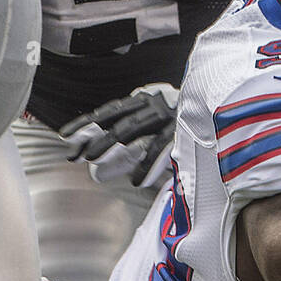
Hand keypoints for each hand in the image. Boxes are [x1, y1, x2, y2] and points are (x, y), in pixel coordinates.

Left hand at [60, 82, 177, 190]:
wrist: (215, 102)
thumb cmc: (180, 116)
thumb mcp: (154, 115)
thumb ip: (133, 127)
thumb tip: (101, 147)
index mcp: (144, 99)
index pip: (109, 111)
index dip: (86, 122)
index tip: (65, 135)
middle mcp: (152, 104)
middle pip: (117, 121)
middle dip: (93, 137)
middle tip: (75, 155)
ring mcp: (166, 115)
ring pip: (132, 129)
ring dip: (110, 143)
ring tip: (92, 161)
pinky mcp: (180, 129)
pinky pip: (158, 147)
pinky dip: (145, 164)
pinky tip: (133, 181)